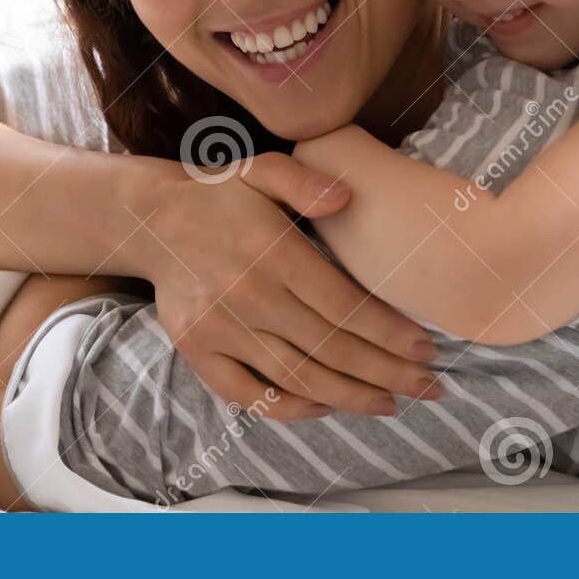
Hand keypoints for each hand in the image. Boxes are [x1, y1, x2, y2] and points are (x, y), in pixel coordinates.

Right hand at [151, 153, 442, 420]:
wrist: (149, 219)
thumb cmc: (219, 193)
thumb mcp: (263, 170)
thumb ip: (306, 180)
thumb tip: (347, 197)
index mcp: (273, 253)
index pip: (345, 306)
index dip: (390, 334)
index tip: (427, 350)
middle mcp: (248, 296)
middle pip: (331, 348)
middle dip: (387, 373)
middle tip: (429, 387)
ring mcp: (220, 329)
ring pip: (297, 377)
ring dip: (350, 397)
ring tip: (391, 403)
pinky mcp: (198, 351)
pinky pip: (247, 394)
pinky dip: (288, 408)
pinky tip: (326, 408)